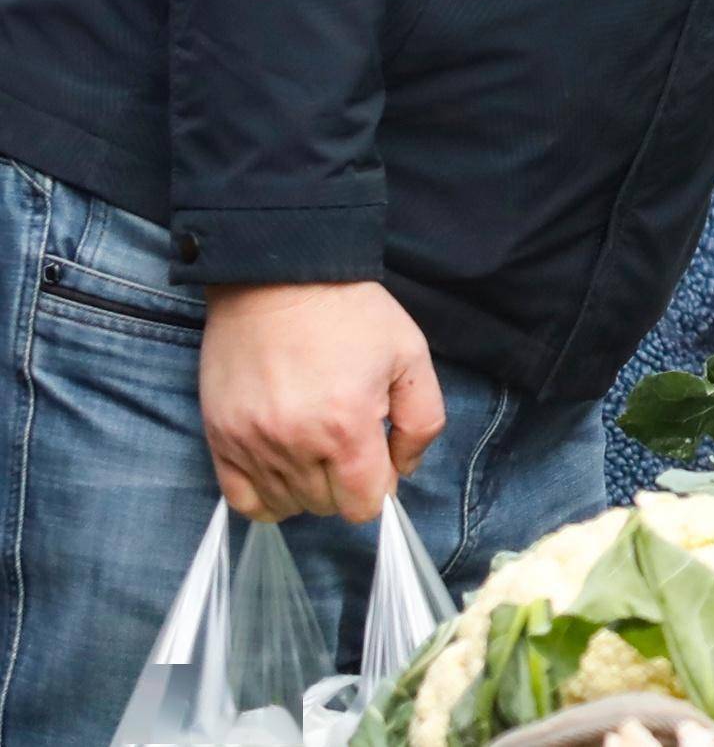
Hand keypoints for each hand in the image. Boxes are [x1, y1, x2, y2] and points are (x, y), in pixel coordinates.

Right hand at [200, 281, 441, 523]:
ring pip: (285, 505)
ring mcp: (251, 444)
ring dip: (308, 488)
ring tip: (316, 447)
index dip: (379, 486)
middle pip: (326, 506)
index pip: (364, 503)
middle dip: (346, 485)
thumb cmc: (351, 314)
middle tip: (349, 443)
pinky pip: (240, 500)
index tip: (379, 457)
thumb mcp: (411, 356)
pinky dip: (265, 497)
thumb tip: (403, 470)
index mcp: (346, 427)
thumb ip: (422, 421)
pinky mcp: (220, 438)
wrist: (279, 279)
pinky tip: (283, 468)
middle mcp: (294, 444)